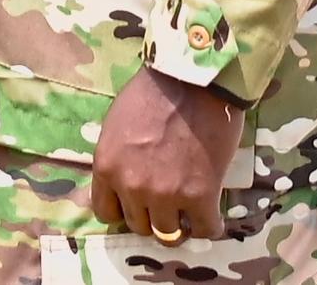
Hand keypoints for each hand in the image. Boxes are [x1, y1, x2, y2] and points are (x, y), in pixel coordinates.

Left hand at [91, 69, 242, 242]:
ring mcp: (165, 194)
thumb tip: (124, 181)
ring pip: (169, 235)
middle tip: (167, 205)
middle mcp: (131, 186)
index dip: (123, 210)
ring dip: (179, 225)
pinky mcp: (201, 197)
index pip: (106, 212)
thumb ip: (118, 159)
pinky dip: (209, 225)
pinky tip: (210, 213)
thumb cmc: (151, 95)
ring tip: (188, 211)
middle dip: (152, 216)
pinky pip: (205, 230)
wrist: (191, 82)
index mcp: (106, 166)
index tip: (137, 205)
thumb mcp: (116, 127)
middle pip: (139, 226)